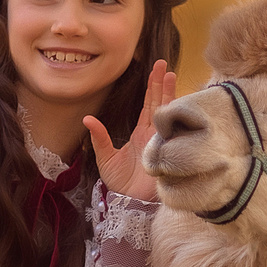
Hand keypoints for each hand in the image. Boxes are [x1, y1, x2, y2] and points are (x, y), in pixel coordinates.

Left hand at [87, 59, 175, 201]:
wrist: (131, 203)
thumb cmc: (120, 184)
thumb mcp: (105, 158)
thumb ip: (99, 138)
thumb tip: (88, 119)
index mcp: (141, 133)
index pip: (148, 105)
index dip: (151, 87)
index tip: (155, 69)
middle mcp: (154, 134)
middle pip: (160, 103)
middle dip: (162, 83)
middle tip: (164, 63)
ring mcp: (163, 140)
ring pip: (168, 112)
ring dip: (170, 93)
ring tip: (171, 74)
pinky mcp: (168, 149)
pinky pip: (173, 129)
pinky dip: (176, 115)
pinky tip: (178, 99)